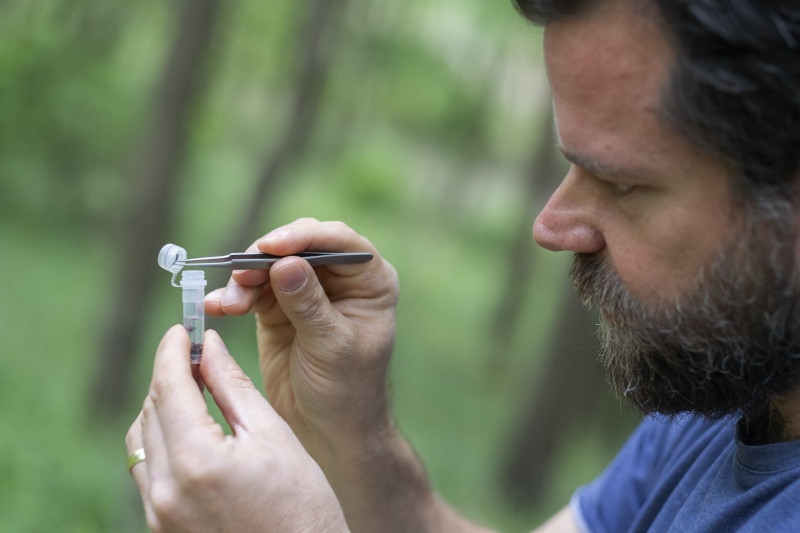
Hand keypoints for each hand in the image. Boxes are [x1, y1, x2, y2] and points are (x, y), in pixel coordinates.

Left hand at [125, 326, 347, 532]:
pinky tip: (192, 430)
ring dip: (161, 407)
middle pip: (150, 410)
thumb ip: (233, 386)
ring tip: (195, 390)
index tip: (182, 328)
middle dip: (170, 375)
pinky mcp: (161, 527)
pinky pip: (147, 470)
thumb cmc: (302, 504)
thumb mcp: (273, 435)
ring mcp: (159, 514)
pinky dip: (162, 439)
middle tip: (196, 354)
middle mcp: (166, 490)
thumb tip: (209, 346)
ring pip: (141, 440)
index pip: (168, 387)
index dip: (172, 350)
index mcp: (197, 461)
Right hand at [205, 219, 398, 462]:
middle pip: (299, 246)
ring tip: (229, 303)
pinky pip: (252, 290)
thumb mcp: (332, 347)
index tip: (271, 247)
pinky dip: (233, 296)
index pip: (339, 241)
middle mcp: (340, 278)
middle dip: (267, 257)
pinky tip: (217, 307)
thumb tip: (286, 263)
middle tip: (241, 275)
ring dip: (245, 279)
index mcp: (370, 280)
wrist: (329, 428)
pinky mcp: (277, 307)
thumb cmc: (347, 389)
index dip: (304, 237)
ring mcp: (306, 289)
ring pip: (270, 265)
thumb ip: (308, 305)